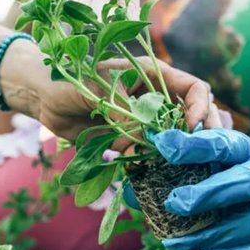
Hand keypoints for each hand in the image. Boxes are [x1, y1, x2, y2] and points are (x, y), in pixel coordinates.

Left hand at [34, 57, 220, 150]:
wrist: (45, 99)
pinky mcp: (130, 140)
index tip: (193, 128)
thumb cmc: (71, 80)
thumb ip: (123, 112)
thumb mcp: (99, 90)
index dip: (199, 107)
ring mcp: (144, 121)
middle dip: (199, 134)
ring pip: (173, 139)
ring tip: (179, 167)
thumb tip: (145, 138)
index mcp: (153, 76)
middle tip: (204, 153)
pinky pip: (148, 155)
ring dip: (176, 153)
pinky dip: (150, 165)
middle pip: (191, 116)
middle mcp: (154, 99)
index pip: (192, 88)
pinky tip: (146, 173)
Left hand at [142, 128, 249, 249]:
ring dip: (211, 236)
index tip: (163, 145)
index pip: (222, 144)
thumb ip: (181, 172)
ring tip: (175, 243)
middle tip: (173, 203)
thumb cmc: (241, 175)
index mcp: (246, 150)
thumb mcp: (218, 162)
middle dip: (207, 195)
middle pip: (244, 183)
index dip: (193, 145)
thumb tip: (134, 193)